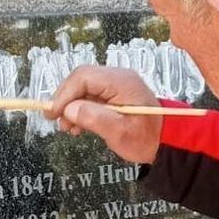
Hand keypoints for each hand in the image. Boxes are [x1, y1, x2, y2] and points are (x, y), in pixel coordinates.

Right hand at [47, 67, 163, 163]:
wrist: (165, 141)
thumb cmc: (147, 138)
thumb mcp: (120, 133)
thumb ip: (95, 118)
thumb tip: (69, 110)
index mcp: (122, 82)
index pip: (83, 77)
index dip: (64, 94)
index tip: (53, 113)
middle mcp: (118, 77)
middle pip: (80, 80)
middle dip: (65, 100)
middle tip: (57, 122)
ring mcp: (115, 84)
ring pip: (82, 88)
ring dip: (71, 107)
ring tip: (69, 128)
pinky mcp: (113, 94)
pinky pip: (89, 96)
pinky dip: (79, 109)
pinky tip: (77, 125)